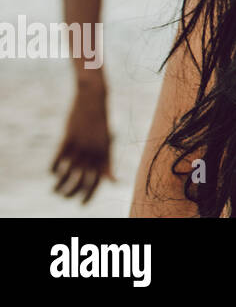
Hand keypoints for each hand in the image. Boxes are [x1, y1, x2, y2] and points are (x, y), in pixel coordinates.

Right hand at [51, 86, 113, 202]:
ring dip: (58, 186)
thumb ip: (108, 164)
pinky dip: (53, 169)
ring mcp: (79, 147)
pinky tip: (52, 172)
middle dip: (70, 194)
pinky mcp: (67, 139)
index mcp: (104, 155)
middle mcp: (92, 153)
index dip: (89, 196)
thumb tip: (113, 182)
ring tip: (54, 190)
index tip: (81, 206)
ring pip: (65, 175)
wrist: (94, 100)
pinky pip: (57, 161)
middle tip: (63, 197)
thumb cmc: (101, 124)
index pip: (97, 183)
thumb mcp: (108, 143)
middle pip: (80, 182)